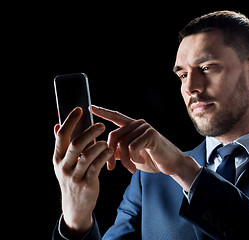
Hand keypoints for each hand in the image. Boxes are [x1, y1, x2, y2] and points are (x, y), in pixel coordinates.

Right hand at [52, 107, 113, 236]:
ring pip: (87, 155)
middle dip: (89, 132)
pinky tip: (109, 150)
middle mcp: (64, 166)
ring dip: (99, 145)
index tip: (79, 109)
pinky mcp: (87, 184)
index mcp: (57, 158)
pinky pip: (96, 167)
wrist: (75, 206)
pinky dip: (104, 156)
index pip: (62, 136)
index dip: (70, 121)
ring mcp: (75, 176)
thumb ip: (62, 145)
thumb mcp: (63, 163)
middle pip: (76, 144)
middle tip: (101, 125)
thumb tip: (56, 125)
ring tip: (106, 140)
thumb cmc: (72, 178)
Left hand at [92, 105, 200, 190]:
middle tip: (111, 168)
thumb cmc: (152, 160)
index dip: (103, 112)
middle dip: (109, 154)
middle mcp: (138, 124)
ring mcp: (145, 128)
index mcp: (133, 127)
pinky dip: (134, 158)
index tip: (91, 107)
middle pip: (113, 135)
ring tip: (131, 169)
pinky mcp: (150, 134)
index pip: (116, 116)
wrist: (171, 165)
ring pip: (122, 144)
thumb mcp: (131, 156)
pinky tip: (142, 160)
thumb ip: (119, 152)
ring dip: (124, 160)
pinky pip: (132, 147)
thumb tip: (104, 152)